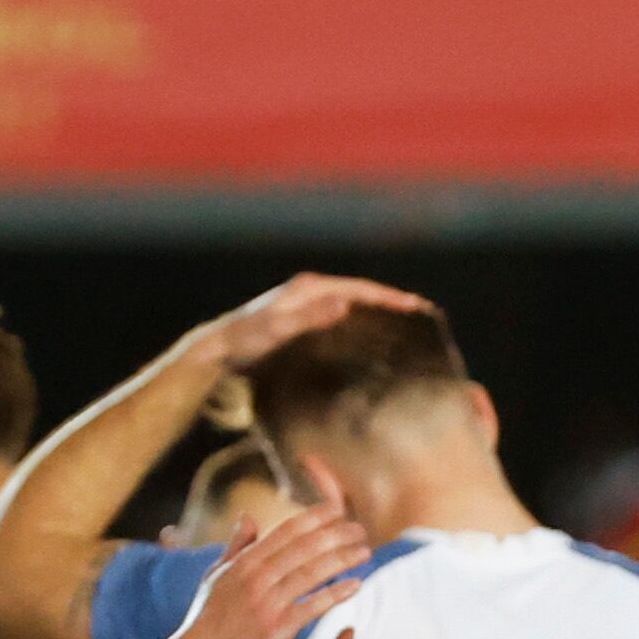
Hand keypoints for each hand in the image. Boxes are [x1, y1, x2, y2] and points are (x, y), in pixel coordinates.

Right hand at [166, 507, 368, 638]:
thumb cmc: (206, 621)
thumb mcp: (216, 578)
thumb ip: (236, 547)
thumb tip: (249, 516)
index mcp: (243, 563)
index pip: (286, 532)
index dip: (314, 518)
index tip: (338, 509)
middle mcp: (255, 578)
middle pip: (304, 548)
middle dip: (336, 534)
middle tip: (360, 528)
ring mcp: (266, 604)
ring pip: (312, 573)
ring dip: (342, 559)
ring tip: (365, 551)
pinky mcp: (276, 631)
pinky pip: (312, 607)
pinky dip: (335, 594)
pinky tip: (356, 585)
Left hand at [197, 272, 432, 376]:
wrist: (216, 350)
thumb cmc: (245, 342)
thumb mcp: (277, 329)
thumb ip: (309, 317)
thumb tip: (345, 303)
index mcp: (309, 288)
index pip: (360, 288)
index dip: (389, 298)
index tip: (416, 308)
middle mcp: (309, 290)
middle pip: (360, 293)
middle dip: (390, 303)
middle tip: (421, 318)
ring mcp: (304, 303)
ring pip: (351, 304)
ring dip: (376, 314)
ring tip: (403, 329)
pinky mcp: (301, 318)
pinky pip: (339, 317)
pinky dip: (359, 324)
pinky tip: (368, 342)